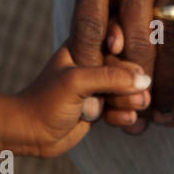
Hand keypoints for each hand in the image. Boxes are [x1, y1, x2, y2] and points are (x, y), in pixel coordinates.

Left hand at [10, 44, 149, 157]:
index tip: (136, 68)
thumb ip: (110, 78)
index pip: (116, 40)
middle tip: (140, 98)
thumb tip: (145, 80)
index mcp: (83, 45)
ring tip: (135, 108)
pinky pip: (121, 108)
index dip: (129, 52)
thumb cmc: (46, 101)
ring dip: (132, 100)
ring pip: (126, 89)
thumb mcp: (77, 82)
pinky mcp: (99, 106)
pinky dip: (124, 114)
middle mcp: (92, 62)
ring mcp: (96, 86)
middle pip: (126, 67)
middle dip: (133, 83)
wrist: (28, 133)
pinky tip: (123, 120)